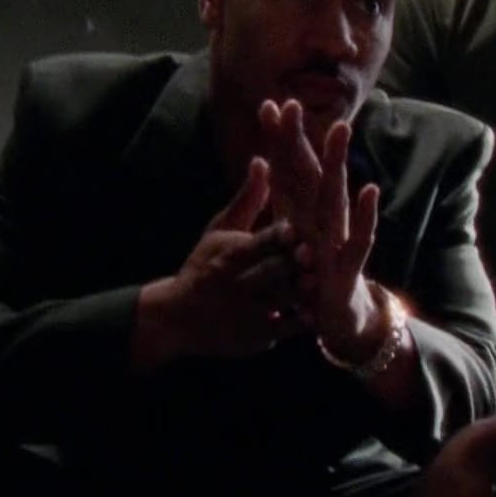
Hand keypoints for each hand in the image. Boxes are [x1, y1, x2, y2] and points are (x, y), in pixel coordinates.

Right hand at [134, 157, 300, 366]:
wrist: (177, 317)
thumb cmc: (205, 266)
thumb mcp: (220, 231)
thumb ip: (248, 199)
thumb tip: (263, 160)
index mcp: (231, 254)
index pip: (261, 242)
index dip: (281, 236)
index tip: (298, 229)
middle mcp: (240, 283)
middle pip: (275, 271)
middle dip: (294, 264)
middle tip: (314, 255)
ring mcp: (249, 312)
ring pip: (285, 300)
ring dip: (303, 290)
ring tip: (318, 281)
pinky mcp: (258, 336)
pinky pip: (287, 328)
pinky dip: (303, 320)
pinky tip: (318, 309)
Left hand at [257, 100, 383, 359]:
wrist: (339, 318)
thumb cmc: (313, 276)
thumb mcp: (288, 240)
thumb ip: (278, 204)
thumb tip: (263, 166)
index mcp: (304, 213)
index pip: (290, 169)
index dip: (280, 139)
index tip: (268, 104)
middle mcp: (324, 218)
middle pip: (310, 172)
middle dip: (302, 139)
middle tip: (294, 103)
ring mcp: (340, 238)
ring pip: (337, 195)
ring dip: (338, 162)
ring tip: (339, 129)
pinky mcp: (350, 264)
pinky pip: (360, 238)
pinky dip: (365, 215)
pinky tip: (369, 190)